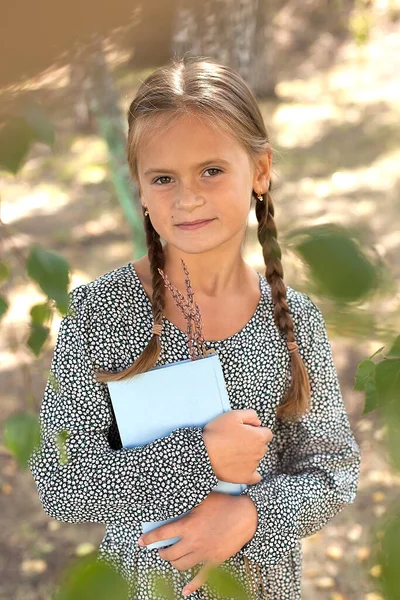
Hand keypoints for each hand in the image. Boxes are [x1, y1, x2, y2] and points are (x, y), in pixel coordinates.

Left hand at [137, 491, 257, 595]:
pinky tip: (185, 591)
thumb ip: (187, 502)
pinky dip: (192, 586)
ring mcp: (204, 554)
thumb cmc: (224, 504)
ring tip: (170, 558)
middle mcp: (193, 542)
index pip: (162, 534)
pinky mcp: (214, 561)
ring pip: (181, 565)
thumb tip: (173, 500)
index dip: (148, 539)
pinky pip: (201, 577)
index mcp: (188, 526)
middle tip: (160, 550)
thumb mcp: (203, 498)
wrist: (246, 516)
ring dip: (173, 563)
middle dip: (161, 553)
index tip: (139, 541)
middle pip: (169, 554)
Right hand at [203, 409, 272, 483]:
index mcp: (259, 437)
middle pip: (262, 446)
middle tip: (237, 441)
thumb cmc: (217, 433)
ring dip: (250, 455)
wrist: (204, 454)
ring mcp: (254, 466)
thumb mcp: (233, 415)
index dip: (256, 432)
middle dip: (254, 443)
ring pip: (257, 459)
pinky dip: (251, 473)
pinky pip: (255, 477)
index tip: (245, 432)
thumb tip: (259, 423)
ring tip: (233, 452)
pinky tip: (242, 468)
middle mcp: (260, 452)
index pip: (267, 434)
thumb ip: (251, 415)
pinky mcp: (246, 477)